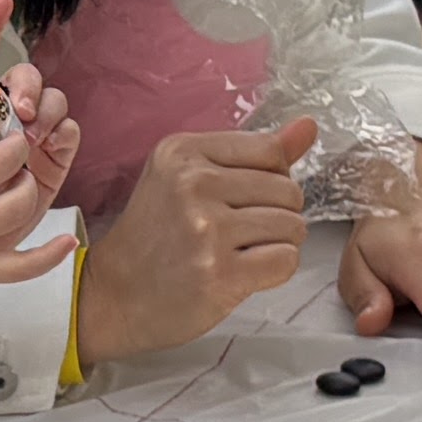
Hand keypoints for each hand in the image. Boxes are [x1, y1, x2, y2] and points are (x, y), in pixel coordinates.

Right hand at [87, 114, 313, 360]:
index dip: (272, 178)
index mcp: (184, 152)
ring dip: (280, 243)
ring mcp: (206, 230)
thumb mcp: (189, 179)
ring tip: (244, 251)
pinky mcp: (219, 273)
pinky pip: (286, 260)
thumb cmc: (155, 236)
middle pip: (288, 189)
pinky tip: (246, 273)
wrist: (112, 295)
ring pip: (293, 225)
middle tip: (243, 232)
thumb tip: (309, 127)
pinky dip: (276, 270)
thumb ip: (254, 153)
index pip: (271, 150)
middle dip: (278, 214)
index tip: (244, 199)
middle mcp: (193, 184)